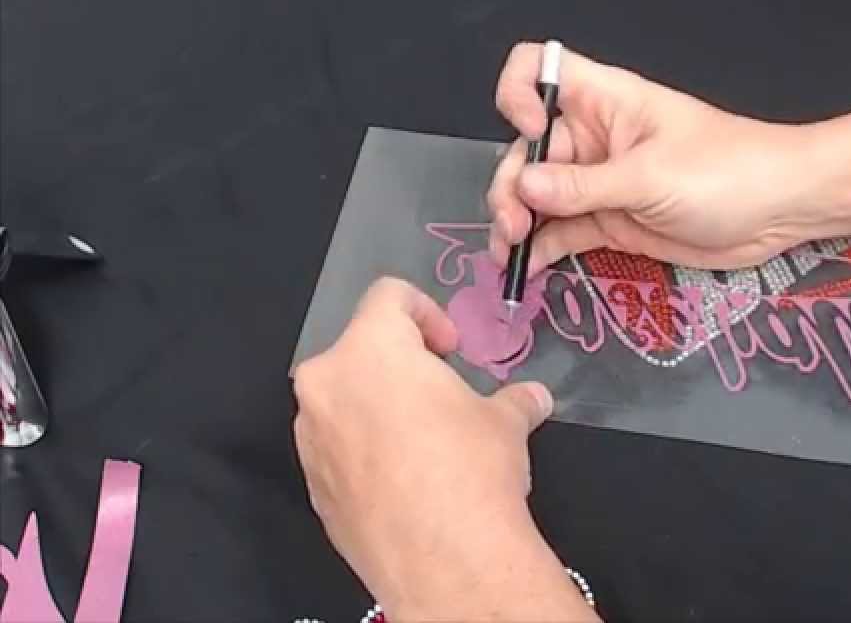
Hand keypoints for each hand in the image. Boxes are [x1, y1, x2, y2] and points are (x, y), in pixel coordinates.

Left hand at [293, 278, 594, 620]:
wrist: (445, 561)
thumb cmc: (472, 469)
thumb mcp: (505, 422)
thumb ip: (514, 399)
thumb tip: (532, 398)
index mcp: (370, 350)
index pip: (387, 296)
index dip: (428, 313)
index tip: (451, 350)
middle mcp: (327, 385)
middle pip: (361, 350)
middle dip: (402, 366)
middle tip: (442, 394)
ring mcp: (312, 438)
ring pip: (344, 401)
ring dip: (381, 408)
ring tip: (426, 443)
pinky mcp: (312, 485)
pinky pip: (338, 448)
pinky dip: (367, 451)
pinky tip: (408, 481)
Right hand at [488, 42, 828, 272]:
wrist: (781, 210)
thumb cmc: (726, 172)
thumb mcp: (650, 177)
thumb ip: (583, 185)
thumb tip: (522, 183)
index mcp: (605, 100)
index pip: (538, 69)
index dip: (520, 95)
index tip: (531, 133)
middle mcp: (593, 136)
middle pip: (526, 147)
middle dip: (510, 184)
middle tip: (513, 225)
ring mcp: (599, 181)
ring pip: (537, 195)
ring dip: (516, 221)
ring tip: (510, 254)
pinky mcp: (611, 222)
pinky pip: (562, 231)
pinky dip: (541, 249)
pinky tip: (527, 270)